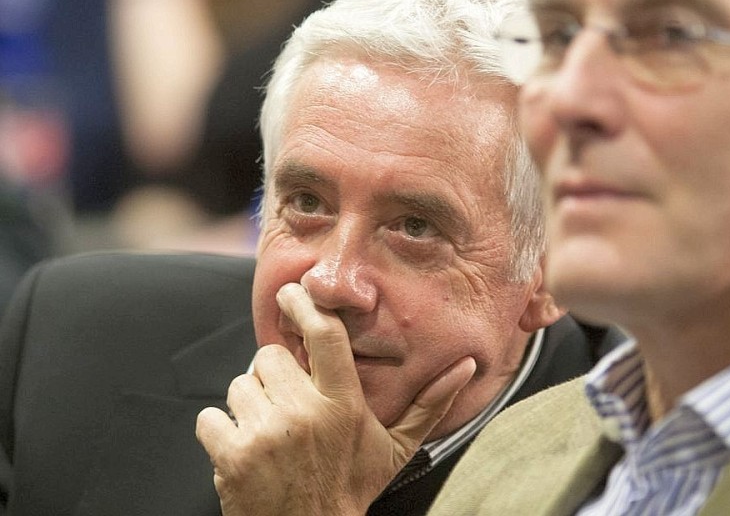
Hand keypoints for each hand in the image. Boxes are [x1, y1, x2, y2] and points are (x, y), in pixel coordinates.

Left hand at [196, 283, 475, 515]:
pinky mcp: (232, 455)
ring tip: (270, 432)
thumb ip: (429, 403)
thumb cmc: (352, 489)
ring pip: (239, 385)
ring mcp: (266, 434)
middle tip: (288, 404)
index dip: (305, 306)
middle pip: (270, 357)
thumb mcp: (396, 448)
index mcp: (344, 405)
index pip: (325, 336)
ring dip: (249, 404)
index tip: (291, 293)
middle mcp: (305, 414)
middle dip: (274, 376)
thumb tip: (466, 365)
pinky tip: (245, 450)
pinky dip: (221, 430)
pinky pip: (211, 417)